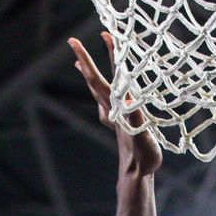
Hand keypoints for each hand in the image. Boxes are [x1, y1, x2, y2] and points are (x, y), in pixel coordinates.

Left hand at [69, 32, 162, 176]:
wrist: (136, 174)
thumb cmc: (142, 156)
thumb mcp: (141, 136)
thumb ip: (133, 117)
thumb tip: (125, 99)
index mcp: (114, 107)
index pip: (95, 79)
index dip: (86, 59)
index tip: (73, 41)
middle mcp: (109, 108)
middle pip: (94, 79)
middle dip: (85, 58)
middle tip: (74, 41)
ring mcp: (112, 114)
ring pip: (98, 88)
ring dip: (89, 72)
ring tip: (80, 62)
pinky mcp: (118, 120)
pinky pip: (107, 98)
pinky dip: (102, 87)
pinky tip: (104, 89)